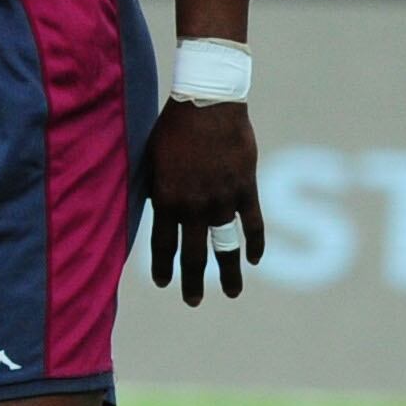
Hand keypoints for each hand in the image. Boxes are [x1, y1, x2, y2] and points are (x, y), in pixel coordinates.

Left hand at [143, 97, 264, 304]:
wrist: (207, 103)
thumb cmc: (171, 128)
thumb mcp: (151, 160)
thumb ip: (155, 189)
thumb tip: (156, 210)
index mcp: (165, 200)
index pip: (162, 244)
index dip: (163, 267)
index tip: (164, 283)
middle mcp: (193, 206)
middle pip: (192, 254)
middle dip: (191, 281)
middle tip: (191, 302)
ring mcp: (222, 199)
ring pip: (225, 246)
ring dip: (228, 272)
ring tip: (230, 293)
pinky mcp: (246, 188)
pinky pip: (253, 224)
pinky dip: (255, 243)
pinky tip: (253, 259)